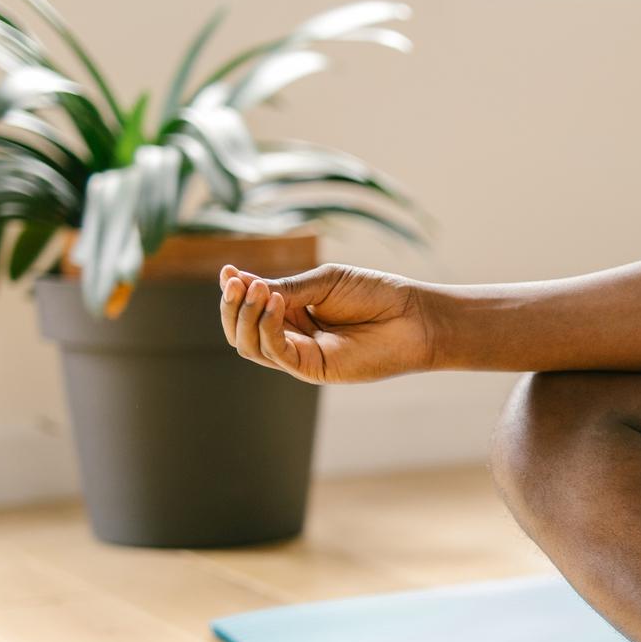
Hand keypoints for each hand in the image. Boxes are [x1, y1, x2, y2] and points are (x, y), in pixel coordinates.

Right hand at [218, 263, 434, 384]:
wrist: (413, 317)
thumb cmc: (376, 294)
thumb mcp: (324, 282)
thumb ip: (287, 288)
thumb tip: (244, 283)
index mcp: (293, 312)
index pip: (250, 307)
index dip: (234, 291)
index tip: (227, 271)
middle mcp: (292, 336)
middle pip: (241, 330)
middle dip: (232, 306)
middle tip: (234, 282)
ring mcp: (301, 355)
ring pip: (251, 345)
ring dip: (246, 316)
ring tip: (255, 289)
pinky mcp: (313, 370)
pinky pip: (277, 353)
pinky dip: (268, 328)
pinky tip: (274, 302)